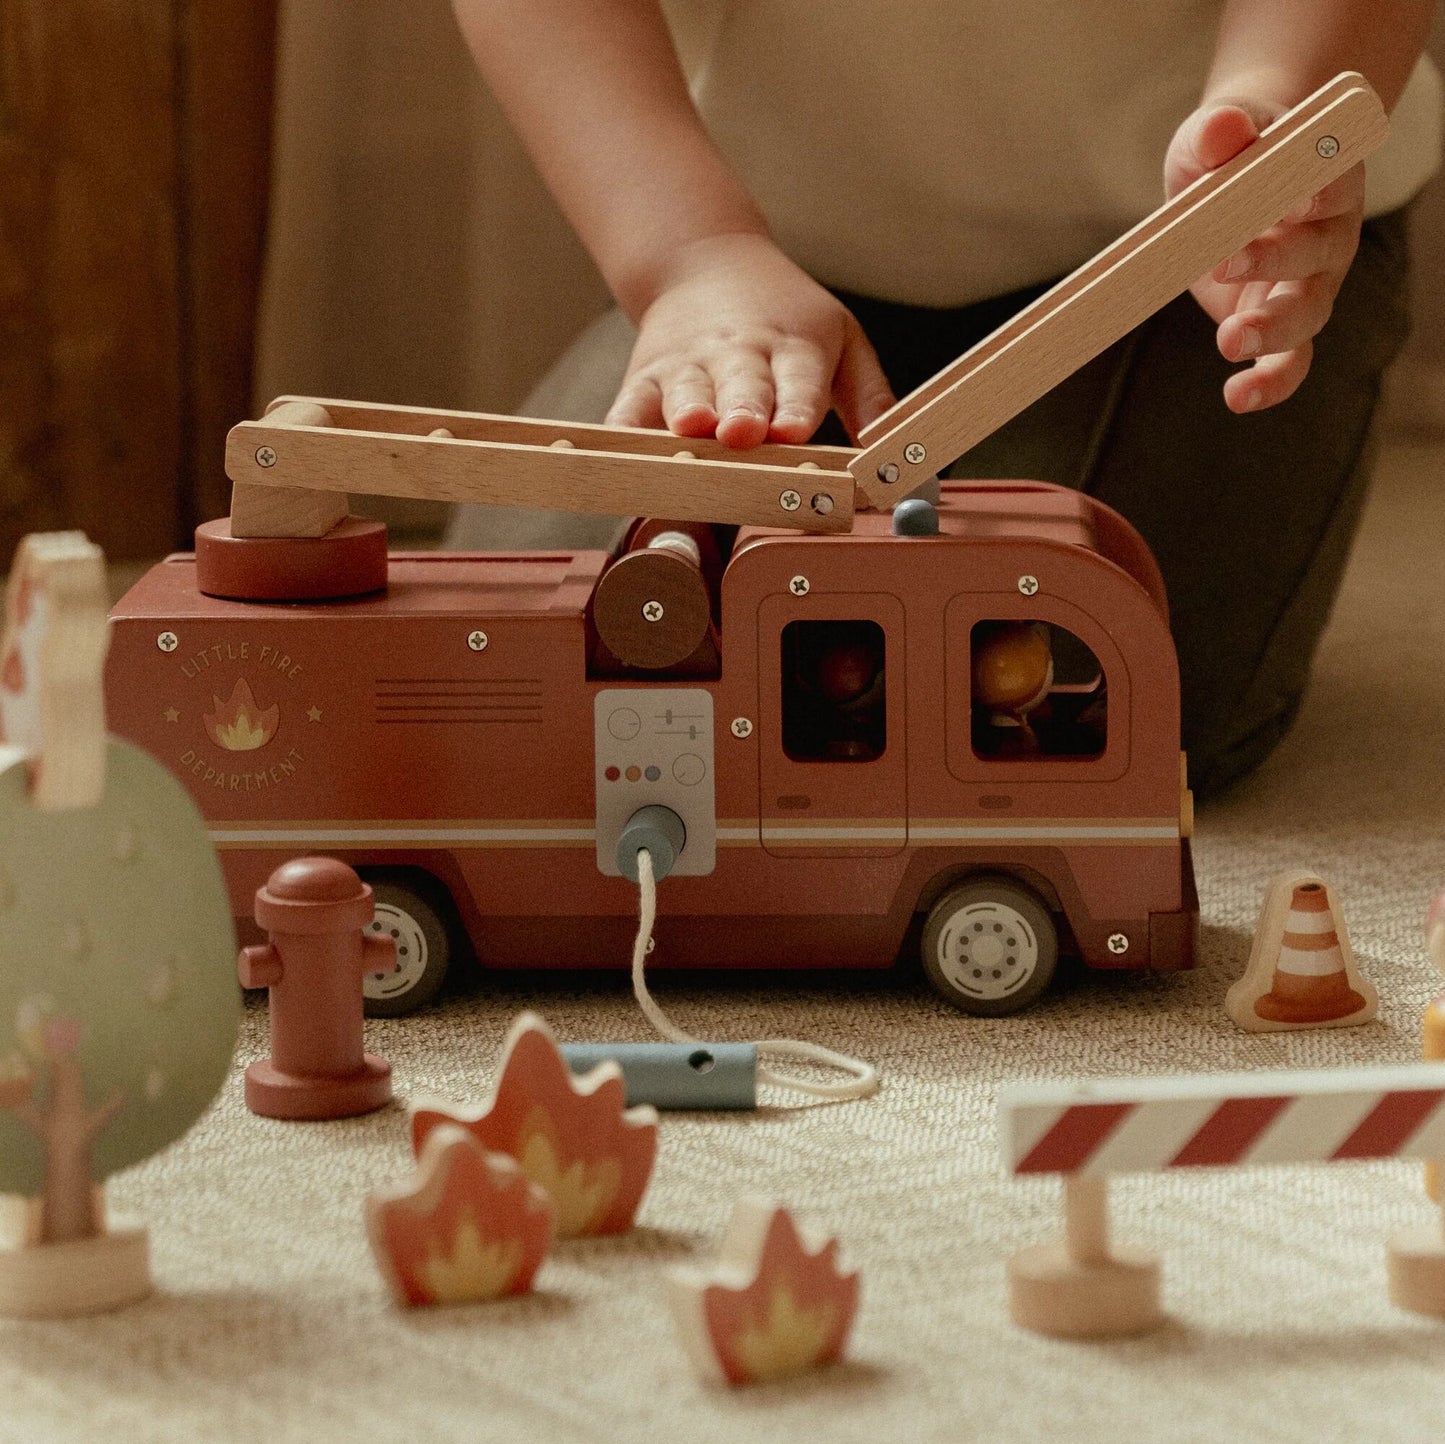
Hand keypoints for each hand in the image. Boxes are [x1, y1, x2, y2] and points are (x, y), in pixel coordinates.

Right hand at [606, 233, 894, 445]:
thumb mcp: (843, 340)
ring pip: (687, 392)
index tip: (795, 431)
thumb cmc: (784, 318)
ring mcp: (689, 367)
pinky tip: (621, 443)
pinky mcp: (645, 377)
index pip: (800, 381)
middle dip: (744, 410)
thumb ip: (873, 399)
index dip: (797, 407)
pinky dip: (624, 425)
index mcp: (795, 348)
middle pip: (743, 387)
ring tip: (691, 426)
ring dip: (687, 412)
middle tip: (745, 432)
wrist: (705, 261)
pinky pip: (631, 406)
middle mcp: (740, 356)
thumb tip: (900, 461)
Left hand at [1164, 99, 1364, 411]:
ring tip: (1228, 341)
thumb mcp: (1214, 133)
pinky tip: (1239, 397)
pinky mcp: (1282, 324)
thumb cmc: (1226, 150)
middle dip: (1276, 261)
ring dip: (1272, 331)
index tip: (1299, 197)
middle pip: (1318, 253)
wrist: (1226, 178)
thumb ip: (1219, 131)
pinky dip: (1271, 381)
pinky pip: (1291, 360)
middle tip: (1226, 263)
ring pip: (1307, 314)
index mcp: (1326, 177)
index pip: (1333, 183)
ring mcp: (1311, 284)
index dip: (1319, 190)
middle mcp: (1330, 235)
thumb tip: (1221, 130)